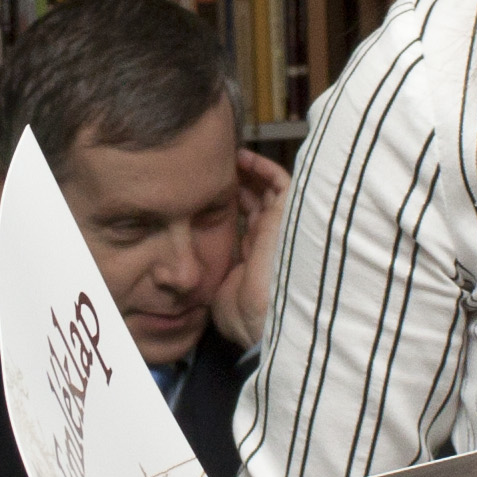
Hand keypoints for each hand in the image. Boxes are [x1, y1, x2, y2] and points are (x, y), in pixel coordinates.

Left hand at [210, 147, 290, 349]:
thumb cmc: (242, 313)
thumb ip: (212, 272)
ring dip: (250, 172)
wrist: (262, 318)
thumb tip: (188, 267)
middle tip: (219, 170)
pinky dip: (264, 167)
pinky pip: (281, 182)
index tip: (211, 192)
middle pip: (259, 202)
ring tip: (229, 158)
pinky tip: (244, 158)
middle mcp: (270, 239)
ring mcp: (280, 227)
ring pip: (270, 189)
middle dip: (241, 184)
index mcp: (257, 257)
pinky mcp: (288, 216)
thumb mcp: (220, 288)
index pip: (249, 222)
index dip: (234, 205)